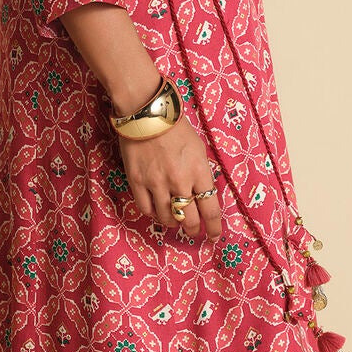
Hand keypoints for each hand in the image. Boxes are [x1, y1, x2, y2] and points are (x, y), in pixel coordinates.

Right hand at [119, 118, 222, 241]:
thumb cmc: (176, 128)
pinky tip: (157, 210)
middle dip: (193, 229)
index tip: (214, 236)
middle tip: (193, 231)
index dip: (214, 228)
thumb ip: (201, 175)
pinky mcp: (137, 182)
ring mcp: (156, 183)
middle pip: (189, 219)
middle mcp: (179, 182)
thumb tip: (200, 196)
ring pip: (167, 218)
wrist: (147, 114)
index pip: (210, 210)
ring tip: (174, 220)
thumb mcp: (198, 150)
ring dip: (173, 223)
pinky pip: (146, 209)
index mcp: (199, 172)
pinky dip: (153, 214)